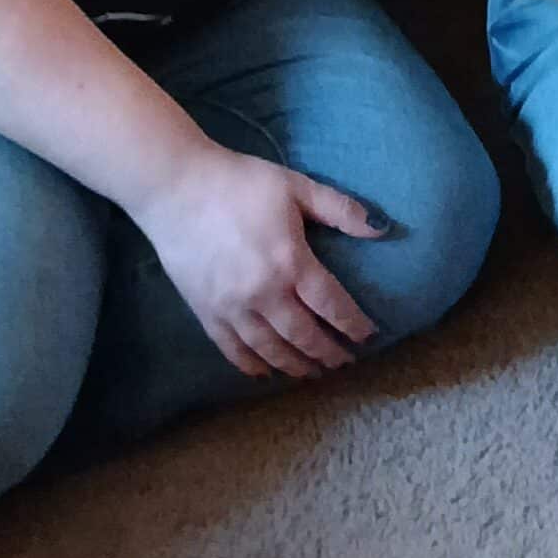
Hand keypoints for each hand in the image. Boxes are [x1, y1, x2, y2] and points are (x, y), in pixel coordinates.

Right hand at [130, 145, 384, 380]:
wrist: (176, 188)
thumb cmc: (240, 183)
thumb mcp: (296, 187)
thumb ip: (340, 209)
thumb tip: (381, 228)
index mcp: (290, 263)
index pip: (331, 304)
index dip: (352, 324)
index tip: (368, 336)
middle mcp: (263, 293)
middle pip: (303, 335)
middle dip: (327, 352)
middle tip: (345, 362)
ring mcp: (231, 307)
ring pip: (269, 349)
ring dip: (294, 365)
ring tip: (312, 374)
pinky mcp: (204, 311)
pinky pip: (231, 349)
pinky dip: (250, 365)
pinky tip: (264, 373)